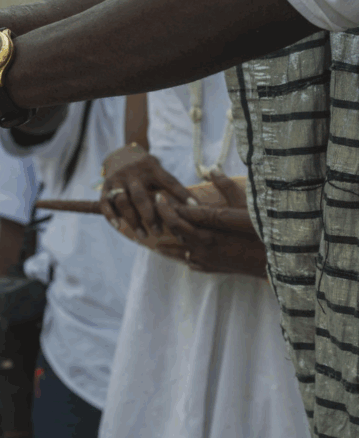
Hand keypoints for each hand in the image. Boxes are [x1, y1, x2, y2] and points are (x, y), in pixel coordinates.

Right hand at [99, 143, 192, 239]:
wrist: (121, 155)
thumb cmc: (147, 169)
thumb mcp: (160, 171)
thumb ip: (173, 187)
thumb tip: (197, 206)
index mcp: (151, 167)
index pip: (169, 181)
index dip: (182, 194)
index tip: (193, 209)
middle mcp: (132, 173)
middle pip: (140, 196)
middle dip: (150, 215)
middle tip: (159, 232)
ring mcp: (117, 180)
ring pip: (123, 201)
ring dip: (133, 220)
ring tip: (143, 235)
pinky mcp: (105, 187)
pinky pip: (105, 203)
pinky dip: (110, 216)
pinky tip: (118, 227)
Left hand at [152, 172, 266, 277]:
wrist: (280, 266)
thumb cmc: (267, 234)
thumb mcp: (249, 208)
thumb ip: (227, 188)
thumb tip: (212, 168)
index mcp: (211, 229)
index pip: (180, 215)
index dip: (167, 204)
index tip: (160, 195)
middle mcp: (205, 245)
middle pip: (176, 229)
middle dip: (164, 216)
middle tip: (156, 205)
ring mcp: (207, 259)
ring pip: (178, 248)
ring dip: (167, 239)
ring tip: (156, 231)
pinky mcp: (212, 268)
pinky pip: (189, 261)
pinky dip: (182, 254)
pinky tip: (181, 250)